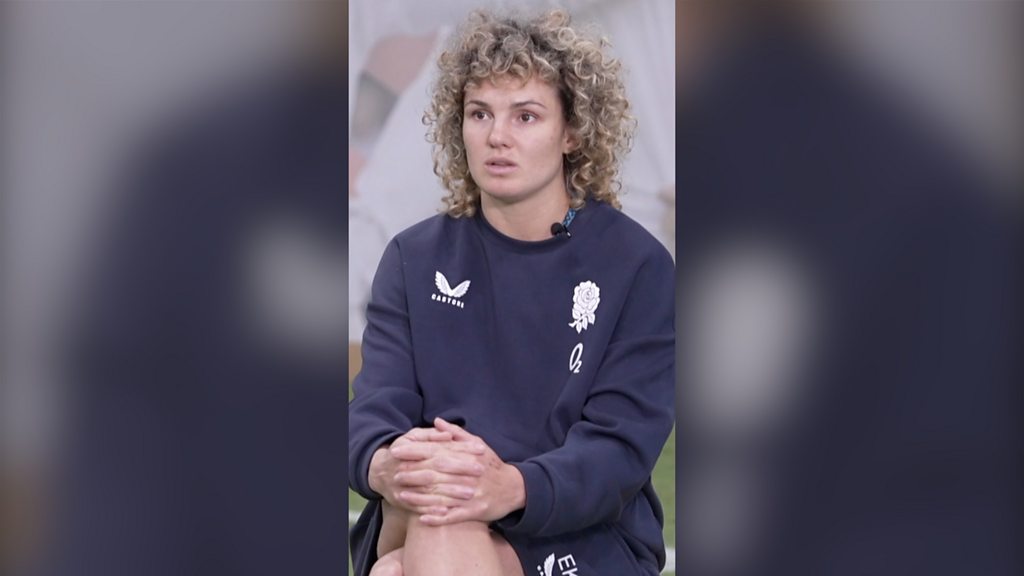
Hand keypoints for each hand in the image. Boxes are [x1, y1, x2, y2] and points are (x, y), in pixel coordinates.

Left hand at [391, 418, 525, 525]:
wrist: (515, 488)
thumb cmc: (491, 465)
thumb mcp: (478, 444)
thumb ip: (456, 433)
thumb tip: (436, 421)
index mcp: (468, 456)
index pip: (437, 451)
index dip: (416, 451)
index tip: (398, 451)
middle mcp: (470, 473)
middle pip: (437, 473)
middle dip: (414, 473)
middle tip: (395, 474)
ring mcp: (473, 494)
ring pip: (443, 496)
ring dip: (420, 497)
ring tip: (401, 496)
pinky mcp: (476, 511)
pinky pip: (454, 516)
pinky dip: (438, 518)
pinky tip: (422, 518)